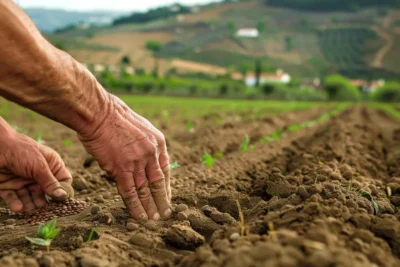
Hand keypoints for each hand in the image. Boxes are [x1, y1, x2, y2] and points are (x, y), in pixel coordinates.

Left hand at [0, 123, 71, 212]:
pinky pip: (14, 198)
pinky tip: (18, 207)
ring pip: (30, 197)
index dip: (63, 190)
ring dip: (31, 204)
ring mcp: (23, 180)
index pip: (63, 180)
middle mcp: (38, 174)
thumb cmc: (20, 150)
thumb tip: (63, 196)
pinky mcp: (8, 186)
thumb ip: (50, 182)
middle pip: (46, 192)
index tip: (62, 200)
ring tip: (31, 209)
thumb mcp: (39, 166)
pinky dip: (16, 203)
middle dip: (45, 200)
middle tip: (44, 208)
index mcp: (50, 164)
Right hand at [78, 94, 170, 220]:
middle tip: (165, 214)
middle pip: (158, 183)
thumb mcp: (140, 126)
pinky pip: (130, 192)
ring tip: (153, 220)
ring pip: (146, 190)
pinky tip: (138, 216)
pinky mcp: (122, 168)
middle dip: (162, 201)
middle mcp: (151, 153)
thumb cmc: (114, 117)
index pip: (165, 170)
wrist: (98, 112)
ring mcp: (138, 162)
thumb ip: (145, 144)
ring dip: (149, 207)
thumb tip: (144, 157)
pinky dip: (135, 206)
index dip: (165, 187)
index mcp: (158, 143)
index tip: (166, 197)